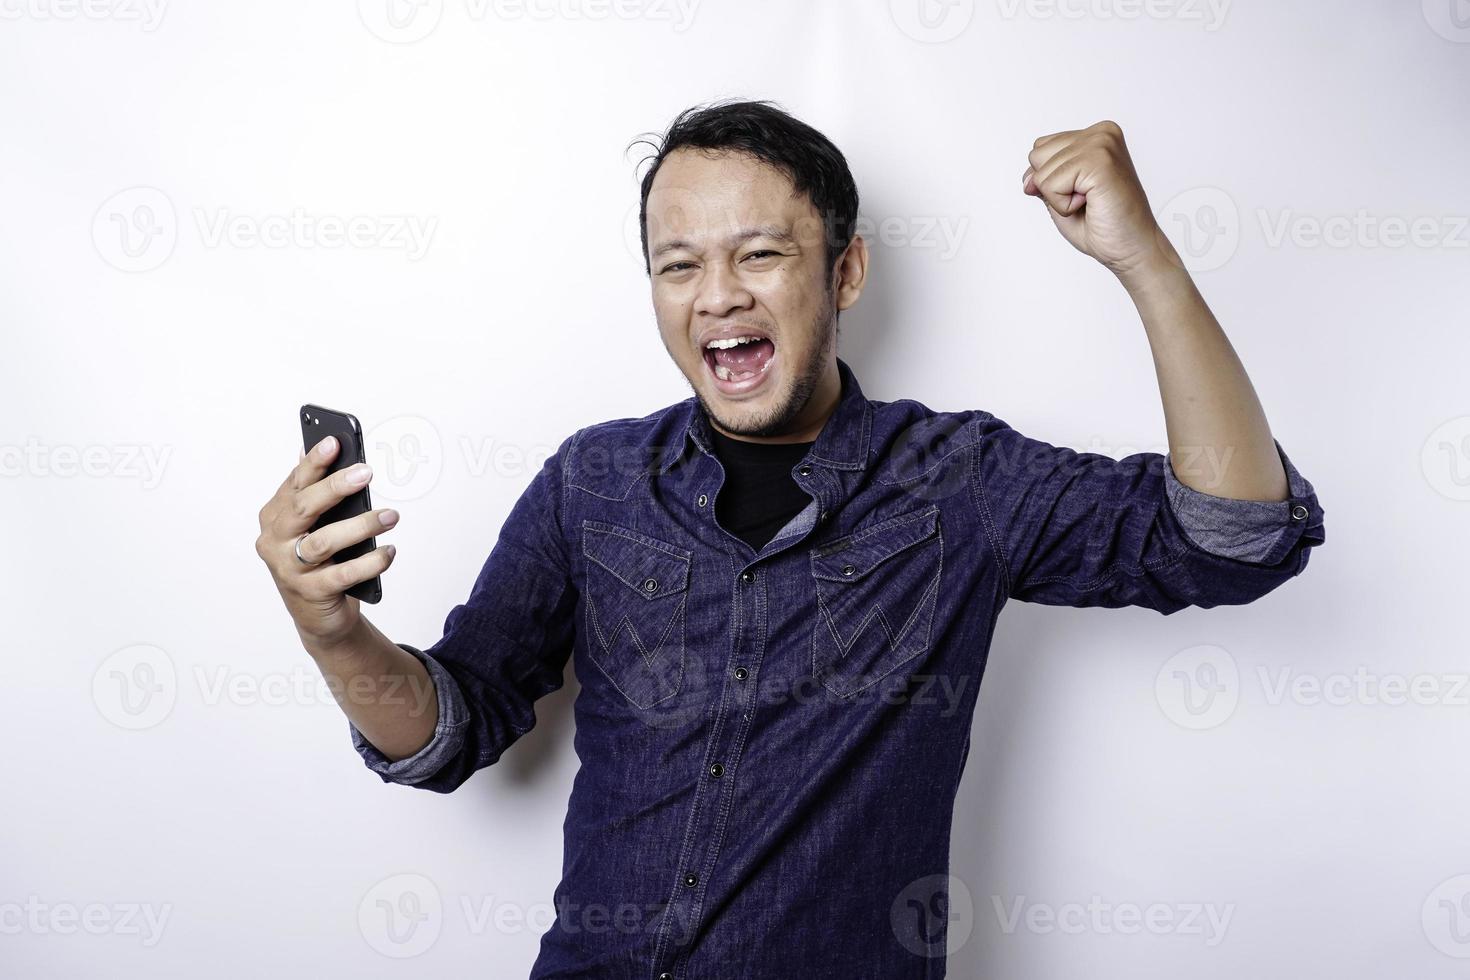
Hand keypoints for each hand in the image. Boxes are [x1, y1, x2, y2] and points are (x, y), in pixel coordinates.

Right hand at [255, 435, 398, 652]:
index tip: (334, 442)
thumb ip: (312, 493)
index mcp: (274, 517)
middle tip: (366, 473)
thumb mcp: (313, 526)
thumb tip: (315, 450)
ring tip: (391, 516)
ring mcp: (289, 569)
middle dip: (335, 487)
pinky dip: (370, 562)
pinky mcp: (310, 593)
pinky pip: (343, 574)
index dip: (313, 462)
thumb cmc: (319, 563)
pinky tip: (389, 552)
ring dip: (361, 526)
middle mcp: (275, 541)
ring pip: (324, 541)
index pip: (295, 484)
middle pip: (304, 507)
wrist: (318, 617)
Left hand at [1022, 120, 1167, 279]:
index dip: (1050, 180)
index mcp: (1095, 135)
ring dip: (1059, 198)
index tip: (1082, 193)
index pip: (1041, 148)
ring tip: (1091, 203)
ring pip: (1041, 172)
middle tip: (1086, 200)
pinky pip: (1050, 184)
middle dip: (1052, 186)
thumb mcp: (1061, 197)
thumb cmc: (1103, 226)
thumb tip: (1028, 178)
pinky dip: (1063, 205)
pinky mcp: (1099, 161)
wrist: (1132, 249)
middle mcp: (1101, 132)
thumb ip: (1043, 180)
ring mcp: (1102, 143)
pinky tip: (1091, 205)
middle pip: (1037, 155)